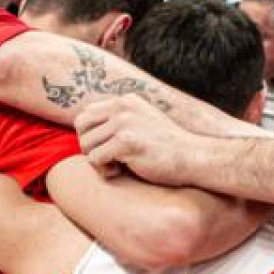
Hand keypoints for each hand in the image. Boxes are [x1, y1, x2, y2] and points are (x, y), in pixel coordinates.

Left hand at [77, 95, 198, 185]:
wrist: (193, 158)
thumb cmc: (167, 148)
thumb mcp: (142, 123)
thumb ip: (119, 120)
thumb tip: (84, 127)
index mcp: (126, 101)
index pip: (86, 114)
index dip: (91, 135)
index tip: (107, 148)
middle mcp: (123, 107)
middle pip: (81, 126)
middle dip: (88, 146)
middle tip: (107, 158)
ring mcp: (124, 123)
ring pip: (85, 144)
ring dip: (97, 160)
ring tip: (117, 166)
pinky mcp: (126, 142)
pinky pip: (94, 159)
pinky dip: (104, 171)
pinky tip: (121, 171)